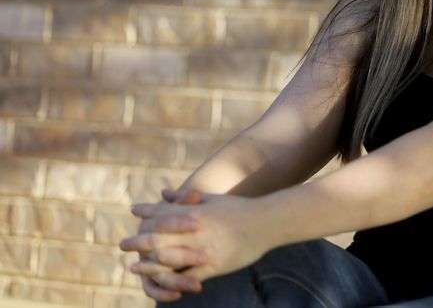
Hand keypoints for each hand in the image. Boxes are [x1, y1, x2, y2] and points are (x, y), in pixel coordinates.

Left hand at [121, 191, 271, 282]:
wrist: (266, 222)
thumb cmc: (239, 208)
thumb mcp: (211, 199)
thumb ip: (186, 198)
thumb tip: (164, 192)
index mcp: (194, 213)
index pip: (163, 214)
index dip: (146, 215)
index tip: (133, 213)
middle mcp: (195, 232)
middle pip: (158, 239)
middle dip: (138, 242)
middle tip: (123, 245)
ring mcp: (203, 250)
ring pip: (168, 260)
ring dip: (148, 265)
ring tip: (134, 267)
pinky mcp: (213, 265)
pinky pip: (188, 276)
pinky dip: (174, 281)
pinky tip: (164, 284)